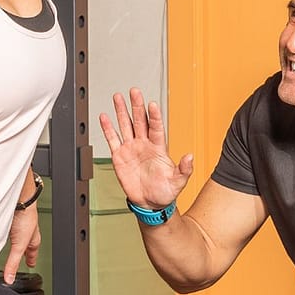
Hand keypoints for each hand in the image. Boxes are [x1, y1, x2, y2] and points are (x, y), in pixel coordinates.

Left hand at [1, 206, 40, 283]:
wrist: (20, 199)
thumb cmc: (26, 217)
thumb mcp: (18, 246)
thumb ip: (12, 263)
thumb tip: (10, 278)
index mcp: (33, 239)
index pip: (33, 252)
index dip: (31, 259)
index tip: (31, 264)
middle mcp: (27, 231)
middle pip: (27, 243)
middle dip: (25, 250)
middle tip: (24, 256)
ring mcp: (19, 223)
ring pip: (19, 234)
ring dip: (17, 239)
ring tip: (13, 243)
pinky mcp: (10, 216)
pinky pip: (9, 226)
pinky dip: (7, 229)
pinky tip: (2, 229)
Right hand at [99, 88, 192, 207]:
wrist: (150, 203)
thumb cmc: (165, 192)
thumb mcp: (179, 181)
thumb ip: (185, 169)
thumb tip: (190, 156)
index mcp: (159, 148)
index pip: (156, 128)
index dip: (154, 116)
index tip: (152, 104)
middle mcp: (144, 145)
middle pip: (140, 121)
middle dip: (137, 105)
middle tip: (134, 91)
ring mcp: (131, 149)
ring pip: (126, 125)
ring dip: (122, 111)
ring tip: (118, 97)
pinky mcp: (119, 157)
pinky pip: (112, 140)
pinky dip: (108, 128)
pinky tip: (104, 117)